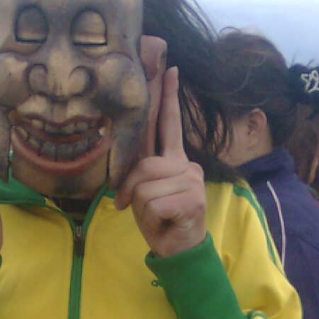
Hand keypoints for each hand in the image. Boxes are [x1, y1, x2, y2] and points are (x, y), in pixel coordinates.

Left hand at [114, 66, 205, 256]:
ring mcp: (192, 180)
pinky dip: (150, 218)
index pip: (169, 124)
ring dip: (140, 207)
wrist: (178, 249)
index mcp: (175, 160)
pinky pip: (151, 203)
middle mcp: (186, 165)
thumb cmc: (159, 218)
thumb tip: (127, 169)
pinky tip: (165, 222)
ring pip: (144, 186)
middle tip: (127, 204)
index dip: (168, 97)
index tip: (170, 69)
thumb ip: (139, 172)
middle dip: (131, 188)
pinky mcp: (192, 198)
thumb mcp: (143, 192)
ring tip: (155, 215)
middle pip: (145, 164)